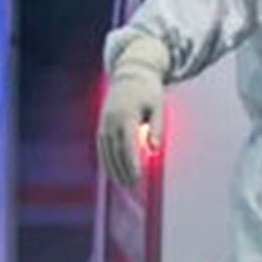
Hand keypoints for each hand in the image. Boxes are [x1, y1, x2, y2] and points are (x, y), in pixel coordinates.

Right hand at [98, 38, 168, 190]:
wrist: (130, 74)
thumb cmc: (149, 92)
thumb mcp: (159, 107)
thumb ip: (157, 128)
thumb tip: (154, 150)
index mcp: (127, 114)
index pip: (129, 143)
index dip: (132, 162)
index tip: (137, 178)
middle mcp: (112, 119)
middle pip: (116, 150)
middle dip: (123, 170)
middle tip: (133, 187)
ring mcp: (104, 122)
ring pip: (107, 151)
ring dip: (114, 169)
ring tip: (125, 185)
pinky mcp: (102, 125)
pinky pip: (103, 147)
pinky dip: (107, 161)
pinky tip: (114, 173)